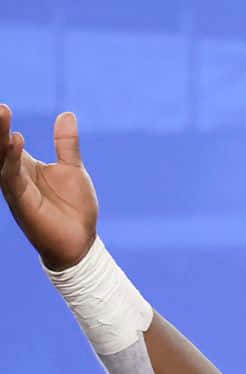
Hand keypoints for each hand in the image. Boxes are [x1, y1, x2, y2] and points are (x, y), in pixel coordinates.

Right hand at [0, 105, 97, 269]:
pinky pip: (12, 178)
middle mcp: (14, 173)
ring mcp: (15, 187)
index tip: (0, 102)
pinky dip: (11, 160)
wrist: (80, 242)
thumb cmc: (74, 208)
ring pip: (0, 157)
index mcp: (23, 163)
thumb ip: (66, 143)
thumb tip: (67, 114)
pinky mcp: (22, 202)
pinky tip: (15, 142)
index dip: (0, 120)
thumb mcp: (72, 169)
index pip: (5, 137)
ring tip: (2, 111)